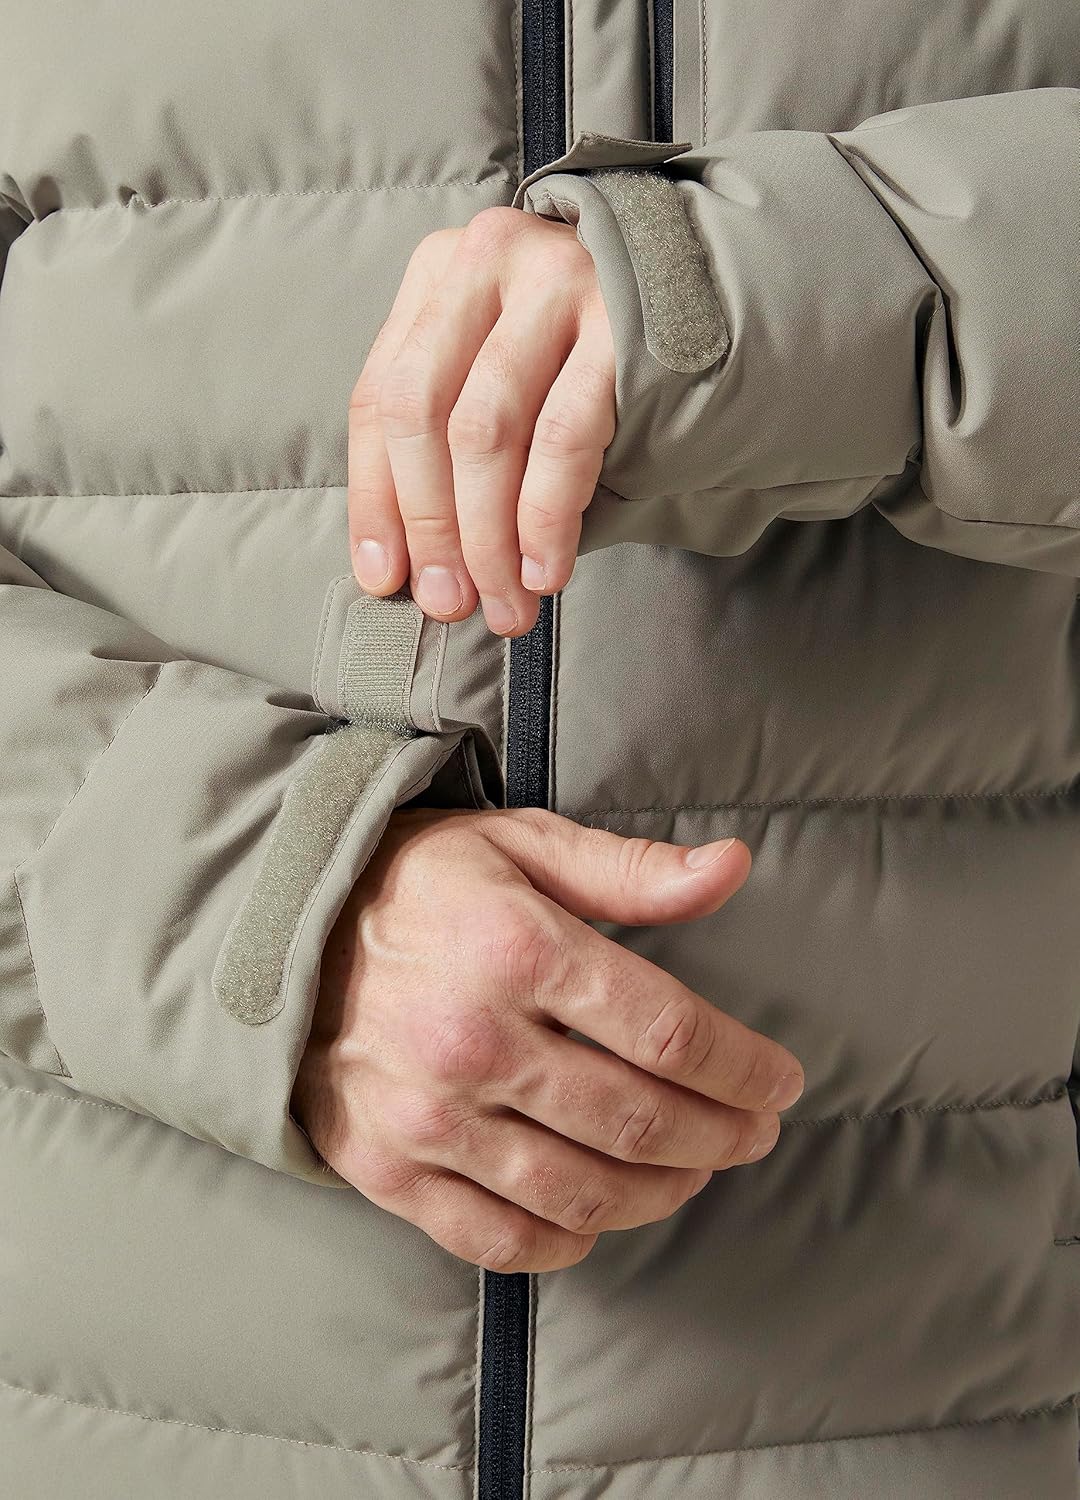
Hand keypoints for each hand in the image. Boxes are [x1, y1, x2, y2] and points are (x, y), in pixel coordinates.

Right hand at [293, 807, 803, 1272]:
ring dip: (663, 1191)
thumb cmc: (419, 882)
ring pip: (583, 1191)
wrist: (279, 934)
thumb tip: (732, 867)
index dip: (743, 1068)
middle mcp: (474, 1040)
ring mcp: (428, 1116)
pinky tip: (602, 1215)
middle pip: (639, 1120)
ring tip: (694, 1169)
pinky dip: (569, 1242)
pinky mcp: (390, 1170)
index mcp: (517, 948)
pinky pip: (501, 1238)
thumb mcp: (523, 846)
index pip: (668, 1032)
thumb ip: (630, 870)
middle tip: (755, 1131)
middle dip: (722, 1134)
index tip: (781, 1081)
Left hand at [346, 208, 614, 637]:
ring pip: (487, 431)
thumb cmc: (592, 360)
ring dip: (488, 537)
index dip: (375, 499)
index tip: (384, 578)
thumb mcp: (501, 377)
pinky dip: (545, 517)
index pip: (381, 397)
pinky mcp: (621, 322)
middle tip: (447, 603)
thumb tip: (400, 568)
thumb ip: (446, 446)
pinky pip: (563, 438)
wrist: (721, 305)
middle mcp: (490, 259)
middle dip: (430, 525)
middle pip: (423, 412)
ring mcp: (557, 280)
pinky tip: (544, 570)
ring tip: (503, 604)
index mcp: (442, 272)